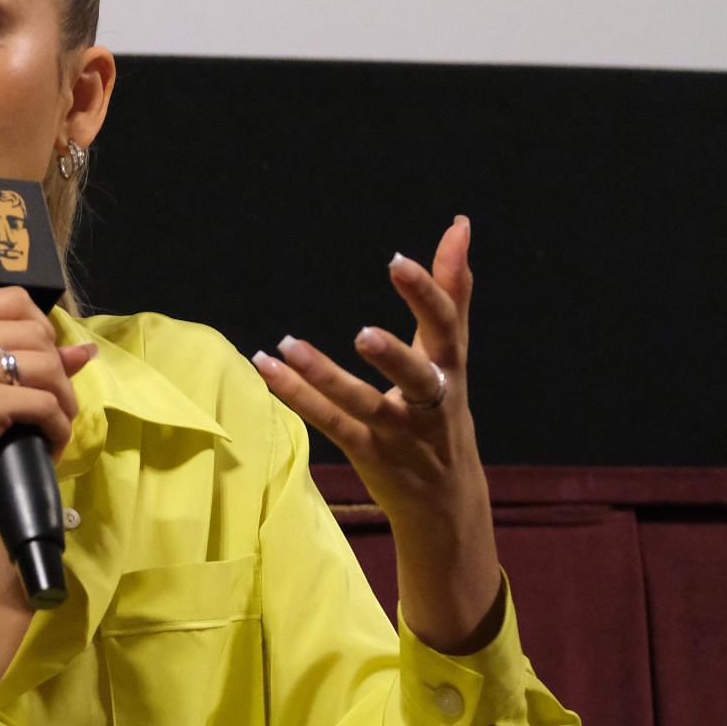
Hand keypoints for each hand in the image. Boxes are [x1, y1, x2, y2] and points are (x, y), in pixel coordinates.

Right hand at [0, 287, 96, 535]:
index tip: (41, 364)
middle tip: (50, 403)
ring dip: (62, 399)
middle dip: (55, 370)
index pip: (12, 299)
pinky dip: (58, 427)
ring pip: (46, 364)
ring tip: (52, 424)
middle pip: (34, 331)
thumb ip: (20, 356)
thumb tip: (86, 349)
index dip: (40, 330)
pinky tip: (48, 444)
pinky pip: (45, 404)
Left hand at [252, 215, 502, 651]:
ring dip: (325, 377)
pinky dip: (298, 396)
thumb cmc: (443, 410)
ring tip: (287, 344)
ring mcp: (398, 433)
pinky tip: (266, 367)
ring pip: (364, 405)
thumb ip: (454, 290)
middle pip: (420, 377)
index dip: (428, 294)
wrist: (447, 501)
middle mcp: (430, 403)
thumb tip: (460, 224)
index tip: (398, 261)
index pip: (448, 326)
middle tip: (363, 333)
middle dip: (395, 356)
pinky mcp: (368, 454)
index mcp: (451, 369)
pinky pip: (330, 424)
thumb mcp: (451, 353)